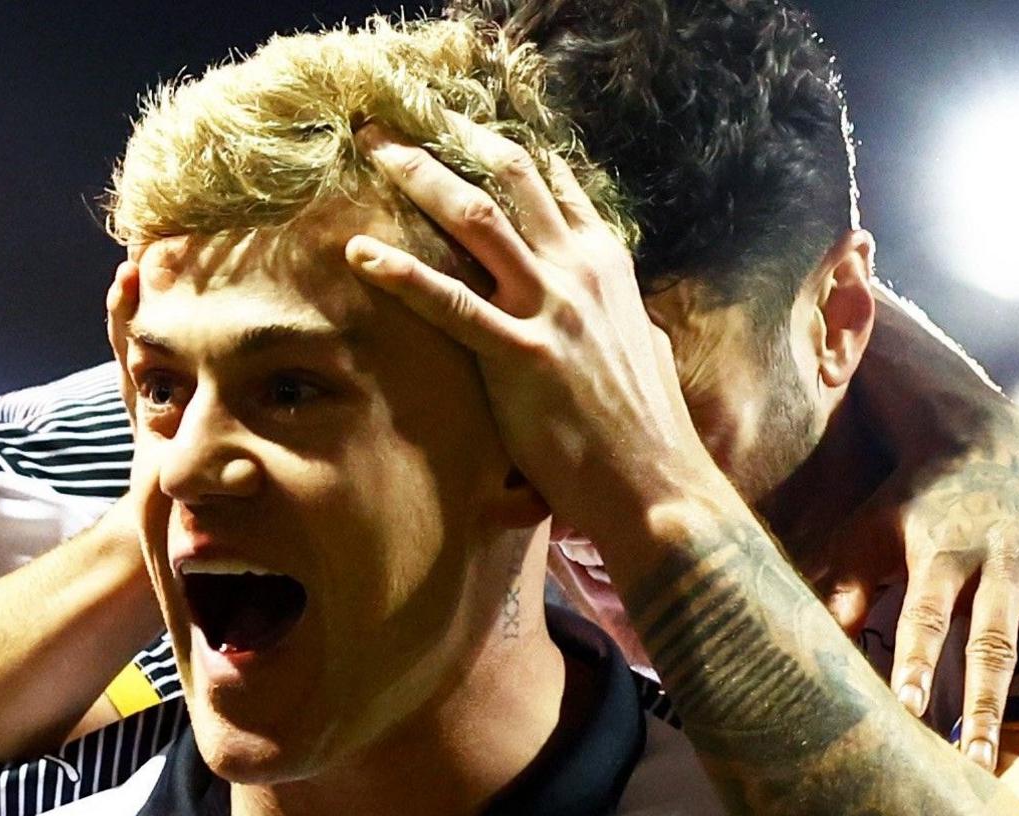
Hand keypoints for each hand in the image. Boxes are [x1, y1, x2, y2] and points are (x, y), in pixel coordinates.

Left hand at [344, 117, 714, 548]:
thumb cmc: (646, 428)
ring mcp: (552, 308)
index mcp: (606, 263)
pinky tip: (359, 254)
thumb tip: (619, 312)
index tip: (450, 126)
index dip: (497, 149)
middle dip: (446, 139)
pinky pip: (451, 303)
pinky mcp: (523, 356)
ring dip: (419, 175)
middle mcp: (581, 269)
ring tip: (369, 150)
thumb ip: (620, 315)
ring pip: (476, 219)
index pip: (551, 183)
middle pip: (507, 178)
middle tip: (390, 126)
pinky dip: (402, 274)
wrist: (658, 486)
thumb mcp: (642, 348)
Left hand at [806, 430, 1018, 767]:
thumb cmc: (915, 498)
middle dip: (987, 705)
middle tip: (980, 765)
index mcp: (944, 550)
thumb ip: (845, 588)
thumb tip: (815, 651)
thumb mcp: (869, 528)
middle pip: (995, 642)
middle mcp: (1005, 559)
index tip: (911, 710)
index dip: (918, 661)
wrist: (989, 440)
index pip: (927, 615)